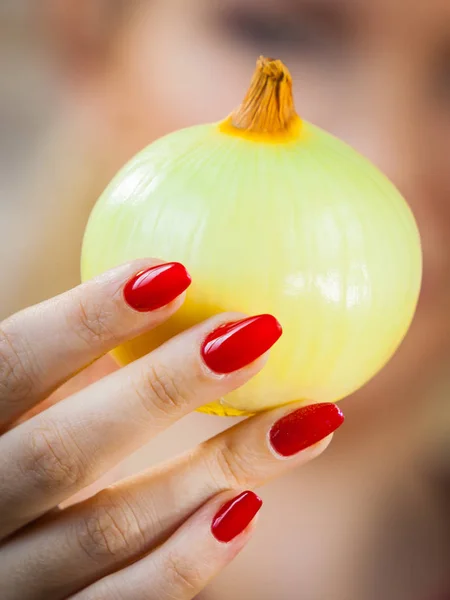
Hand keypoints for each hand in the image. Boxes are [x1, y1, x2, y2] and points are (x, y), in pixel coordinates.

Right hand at [0, 259, 343, 599]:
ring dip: (214, 472)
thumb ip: (65, 361)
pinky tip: (247, 509)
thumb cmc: (12, 442)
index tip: (176, 273)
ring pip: (107, 530)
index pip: (11, 363)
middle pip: (65, 450)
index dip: (87, 318)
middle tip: (259, 333)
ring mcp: (6, 582)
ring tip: (306, 420)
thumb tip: (170, 282)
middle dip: (164, 388)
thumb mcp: (19, 399)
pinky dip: (185, 563)